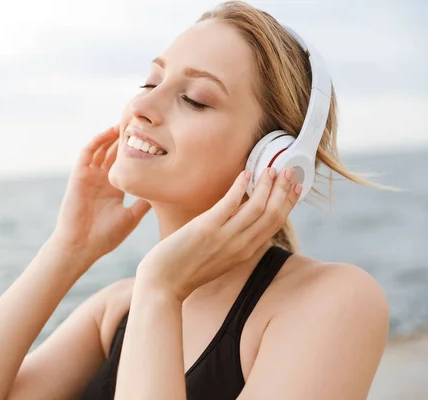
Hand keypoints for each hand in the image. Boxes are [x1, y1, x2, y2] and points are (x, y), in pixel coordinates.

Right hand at [51, 125, 150, 264]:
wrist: (81, 246)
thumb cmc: (105, 237)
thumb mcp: (132, 216)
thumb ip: (144, 202)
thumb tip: (164, 191)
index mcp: (114, 188)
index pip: (126, 163)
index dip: (137, 150)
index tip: (154, 138)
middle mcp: (102, 179)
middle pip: (114, 151)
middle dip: (126, 137)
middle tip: (141, 122)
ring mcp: (90, 176)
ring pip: (102, 148)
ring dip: (112, 135)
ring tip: (127, 121)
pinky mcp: (79, 175)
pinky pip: (87, 153)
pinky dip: (97, 140)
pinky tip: (109, 132)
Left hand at [136, 167, 300, 301]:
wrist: (164, 282)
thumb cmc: (187, 269)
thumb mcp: (220, 258)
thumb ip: (234, 242)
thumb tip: (240, 219)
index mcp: (246, 252)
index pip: (275, 224)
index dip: (288, 203)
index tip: (296, 186)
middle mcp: (241, 245)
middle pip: (272, 214)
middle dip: (284, 190)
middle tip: (289, 170)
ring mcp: (225, 236)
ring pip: (257, 207)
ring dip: (267, 185)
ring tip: (271, 168)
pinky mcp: (207, 227)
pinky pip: (230, 203)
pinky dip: (240, 186)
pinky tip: (246, 173)